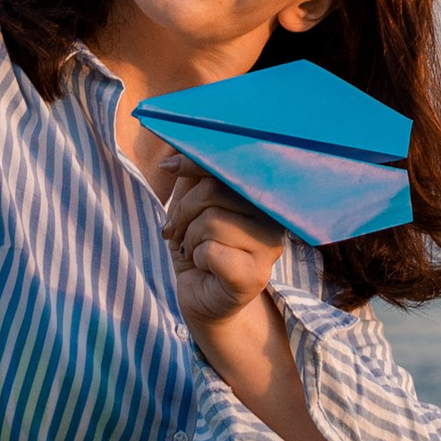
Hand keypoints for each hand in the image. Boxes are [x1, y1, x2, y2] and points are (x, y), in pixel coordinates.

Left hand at [157, 161, 284, 335]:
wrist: (205, 299)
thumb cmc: (200, 248)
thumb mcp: (193, 206)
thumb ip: (194, 175)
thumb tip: (176, 141)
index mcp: (261, 195)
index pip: (230, 164)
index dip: (195, 160)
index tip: (168, 166)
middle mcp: (273, 217)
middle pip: (214, 191)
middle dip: (183, 211)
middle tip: (177, 230)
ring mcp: (269, 247)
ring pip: (211, 221)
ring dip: (189, 238)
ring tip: (194, 250)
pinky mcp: (255, 275)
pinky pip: (211, 251)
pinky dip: (196, 259)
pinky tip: (204, 267)